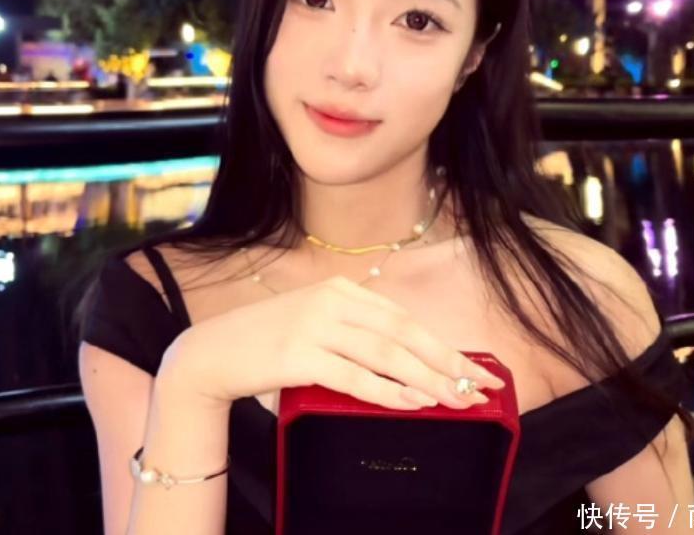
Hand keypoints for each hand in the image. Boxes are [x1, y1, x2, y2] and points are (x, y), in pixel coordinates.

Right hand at [156, 275, 506, 411]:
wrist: (212, 351)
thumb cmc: (267, 342)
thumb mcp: (314, 321)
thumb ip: (353, 330)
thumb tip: (406, 361)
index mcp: (340, 290)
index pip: (403, 319)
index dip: (442, 345)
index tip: (474, 368)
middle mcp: (332, 302)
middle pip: (402, 335)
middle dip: (446, 363)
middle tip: (480, 388)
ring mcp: (315, 326)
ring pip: (386, 355)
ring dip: (426, 380)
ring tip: (457, 400)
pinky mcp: (299, 355)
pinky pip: (354, 376)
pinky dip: (387, 391)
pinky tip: (413, 402)